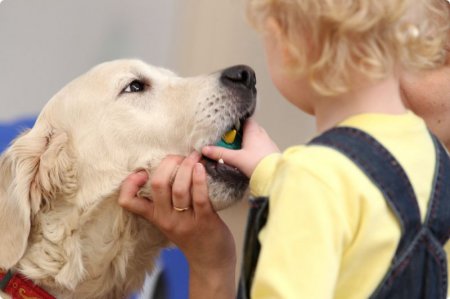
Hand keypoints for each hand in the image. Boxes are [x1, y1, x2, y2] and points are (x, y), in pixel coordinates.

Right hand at [118, 152, 235, 297]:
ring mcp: (185, 221)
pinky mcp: (204, 221)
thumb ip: (165, 201)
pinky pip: (199, 197)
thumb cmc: (192, 237)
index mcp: (155, 217)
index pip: (129, 201)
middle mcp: (166, 219)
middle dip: (168, 163)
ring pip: (178, 188)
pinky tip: (201, 167)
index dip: (129, 184)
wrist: (211, 264)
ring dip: (186, 167)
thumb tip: (167, 168)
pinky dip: (199, 179)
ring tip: (194, 157)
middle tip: (179, 157)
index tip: (141, 172)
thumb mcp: (170, 221)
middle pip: (157, 185)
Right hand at [202, 118, 278, 177]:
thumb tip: (206, 149)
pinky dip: (255, 149)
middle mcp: (262, 134)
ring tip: (239, 150)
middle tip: (231, 140)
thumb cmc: (257, 164)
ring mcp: (269, 143)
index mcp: (254, 131)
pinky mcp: (272, 152)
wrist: (275, 175)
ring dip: (248, 142)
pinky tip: (250, 158)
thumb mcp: (236, 158)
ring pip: (256, 138)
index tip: (229, 128)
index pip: (245, 120)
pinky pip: (261, 147)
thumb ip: (220, 153)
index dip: (237, 122)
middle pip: (250, 129)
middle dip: (241, 134)